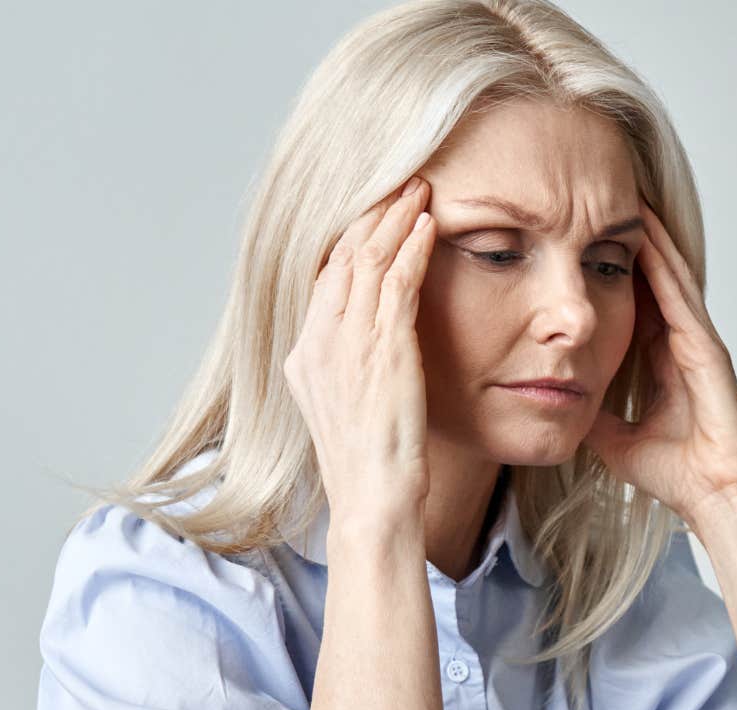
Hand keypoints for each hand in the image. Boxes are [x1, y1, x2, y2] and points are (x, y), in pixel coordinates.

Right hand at [283, 176, 436, 528]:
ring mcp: (347, 344)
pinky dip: (413, 249)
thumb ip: (351, 371)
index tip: (375, 210)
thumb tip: (369, 351)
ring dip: (396, 219)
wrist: (372, 500)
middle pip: (343, 256)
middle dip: (373, 214)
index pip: (325, 277)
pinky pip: (397, 284)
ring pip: (369, 260)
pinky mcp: (383, 351)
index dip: (351, 238)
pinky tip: (431, 225)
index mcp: (306, 355)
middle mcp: (318, 343)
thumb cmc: (371, 465)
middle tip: (400, 181)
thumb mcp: (349, 409)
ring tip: (419, 188)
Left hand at [584, 200, 736, 529]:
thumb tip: (559, 404)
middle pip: (652, 276)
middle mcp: (682, 343)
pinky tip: (646, 231)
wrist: (717, 496)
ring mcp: (698, 342)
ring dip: (649, 235)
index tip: (585, 234)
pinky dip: (664, 261)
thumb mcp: (616, 440)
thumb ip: (595, 416)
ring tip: (625, 193)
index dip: (611, 266)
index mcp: (663, 360)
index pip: (634, 300)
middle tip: (603, 195)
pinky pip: (681, 295)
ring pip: (669, 274)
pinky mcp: (707, 348)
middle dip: (630, 238)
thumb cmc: (679, 475)